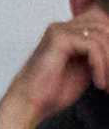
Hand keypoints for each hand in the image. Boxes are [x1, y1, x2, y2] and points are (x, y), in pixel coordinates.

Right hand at [0, 9, 108, 128]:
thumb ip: (97, 56)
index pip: (102, 23)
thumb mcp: (84, 70)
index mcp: (68, 33)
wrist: (28, 106)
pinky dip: (100, 66)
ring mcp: (59, 30)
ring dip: (108, 63)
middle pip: (104, 27)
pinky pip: (92, 46)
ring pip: (101, 36)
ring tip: (106, 84)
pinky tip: (98, 83)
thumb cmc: (51, 93)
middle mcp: (63, 27)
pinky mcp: (58, 38)